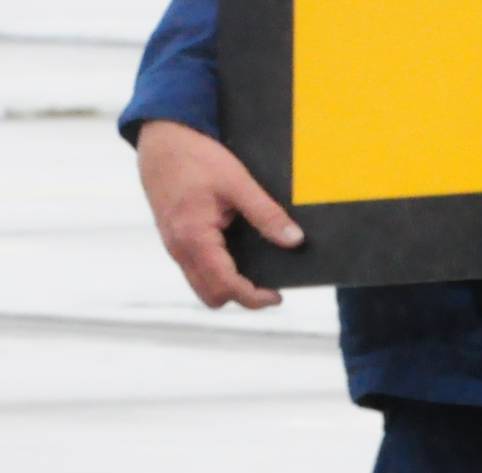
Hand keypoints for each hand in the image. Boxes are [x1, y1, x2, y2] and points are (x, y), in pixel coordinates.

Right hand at [135, 119, 299, 308]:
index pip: (224, 286)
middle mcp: (179, 247)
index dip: (253, 297)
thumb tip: (294, 240)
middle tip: (268, 286)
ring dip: (227, 284)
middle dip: (240, 296)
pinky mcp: (174, 238)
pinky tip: (237, 255)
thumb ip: (266, 214)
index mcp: (194, 237)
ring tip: (256, 272)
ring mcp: (173, 244)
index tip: (277, 295)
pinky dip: (216, 270)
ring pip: (201, 283)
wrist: (161, 138)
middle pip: (210, 295)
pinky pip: (195, 267)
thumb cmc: (195, 157)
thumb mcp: (238, 182)